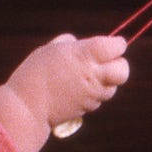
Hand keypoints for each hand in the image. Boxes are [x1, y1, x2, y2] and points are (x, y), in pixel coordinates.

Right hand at [0, 34, 129, 151]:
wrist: (27, 104)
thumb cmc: (36, 71)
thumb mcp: (52, 48)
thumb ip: (72, 44)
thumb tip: (82, 44)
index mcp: (86, 54)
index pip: (117, 47)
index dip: (117, 44)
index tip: (113, 43)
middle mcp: (94, 74)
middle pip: (123, 70)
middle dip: (120, 65)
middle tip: (109, 62)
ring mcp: (93, 93)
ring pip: (113, 87)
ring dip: (106, 81)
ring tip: (87, 75)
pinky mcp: (89, 107)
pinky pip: (99, 98)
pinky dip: (94, 92)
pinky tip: (78, 88)